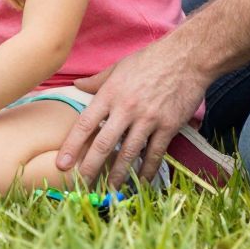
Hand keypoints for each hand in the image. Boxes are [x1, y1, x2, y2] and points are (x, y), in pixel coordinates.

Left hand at [55, 38, 208, 187]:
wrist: (188, 58)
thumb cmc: (150, 60)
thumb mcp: (119, 66)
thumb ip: (97, 81)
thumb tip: (77, 85)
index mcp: (110, 94)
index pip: (85, 124)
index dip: (72, 146)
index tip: (62, 164)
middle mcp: (126, 109)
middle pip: (104, 144)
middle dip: (91, 167)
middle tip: (81, 185)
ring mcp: (148, 119)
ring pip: (129, 153)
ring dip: (118, 174)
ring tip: (110, 190)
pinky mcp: (169, 126)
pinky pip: (155, 153)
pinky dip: (147, 169)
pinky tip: (140, 181)